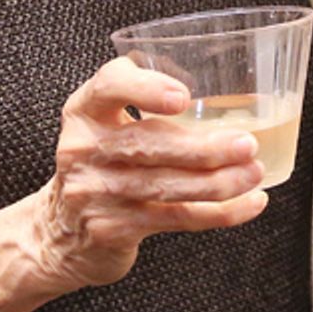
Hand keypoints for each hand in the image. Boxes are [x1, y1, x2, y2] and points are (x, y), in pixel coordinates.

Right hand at [29, 56, 267, 290]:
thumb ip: (144, 96)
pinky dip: (220, 213)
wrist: (59, 232)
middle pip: (147, 144)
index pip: (107, 87)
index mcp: (84, 112)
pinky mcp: (113, 229)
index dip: (144, 88)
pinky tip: (250, 202)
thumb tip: (216, 79)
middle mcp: (83, 150)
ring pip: (166, 186)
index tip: (182, 96)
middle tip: (246, 143)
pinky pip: (177, 219)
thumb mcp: (105, 122)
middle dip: (203, 147)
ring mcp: (95, 193)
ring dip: (219, 181)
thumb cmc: (102, 163)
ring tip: (253, 172)